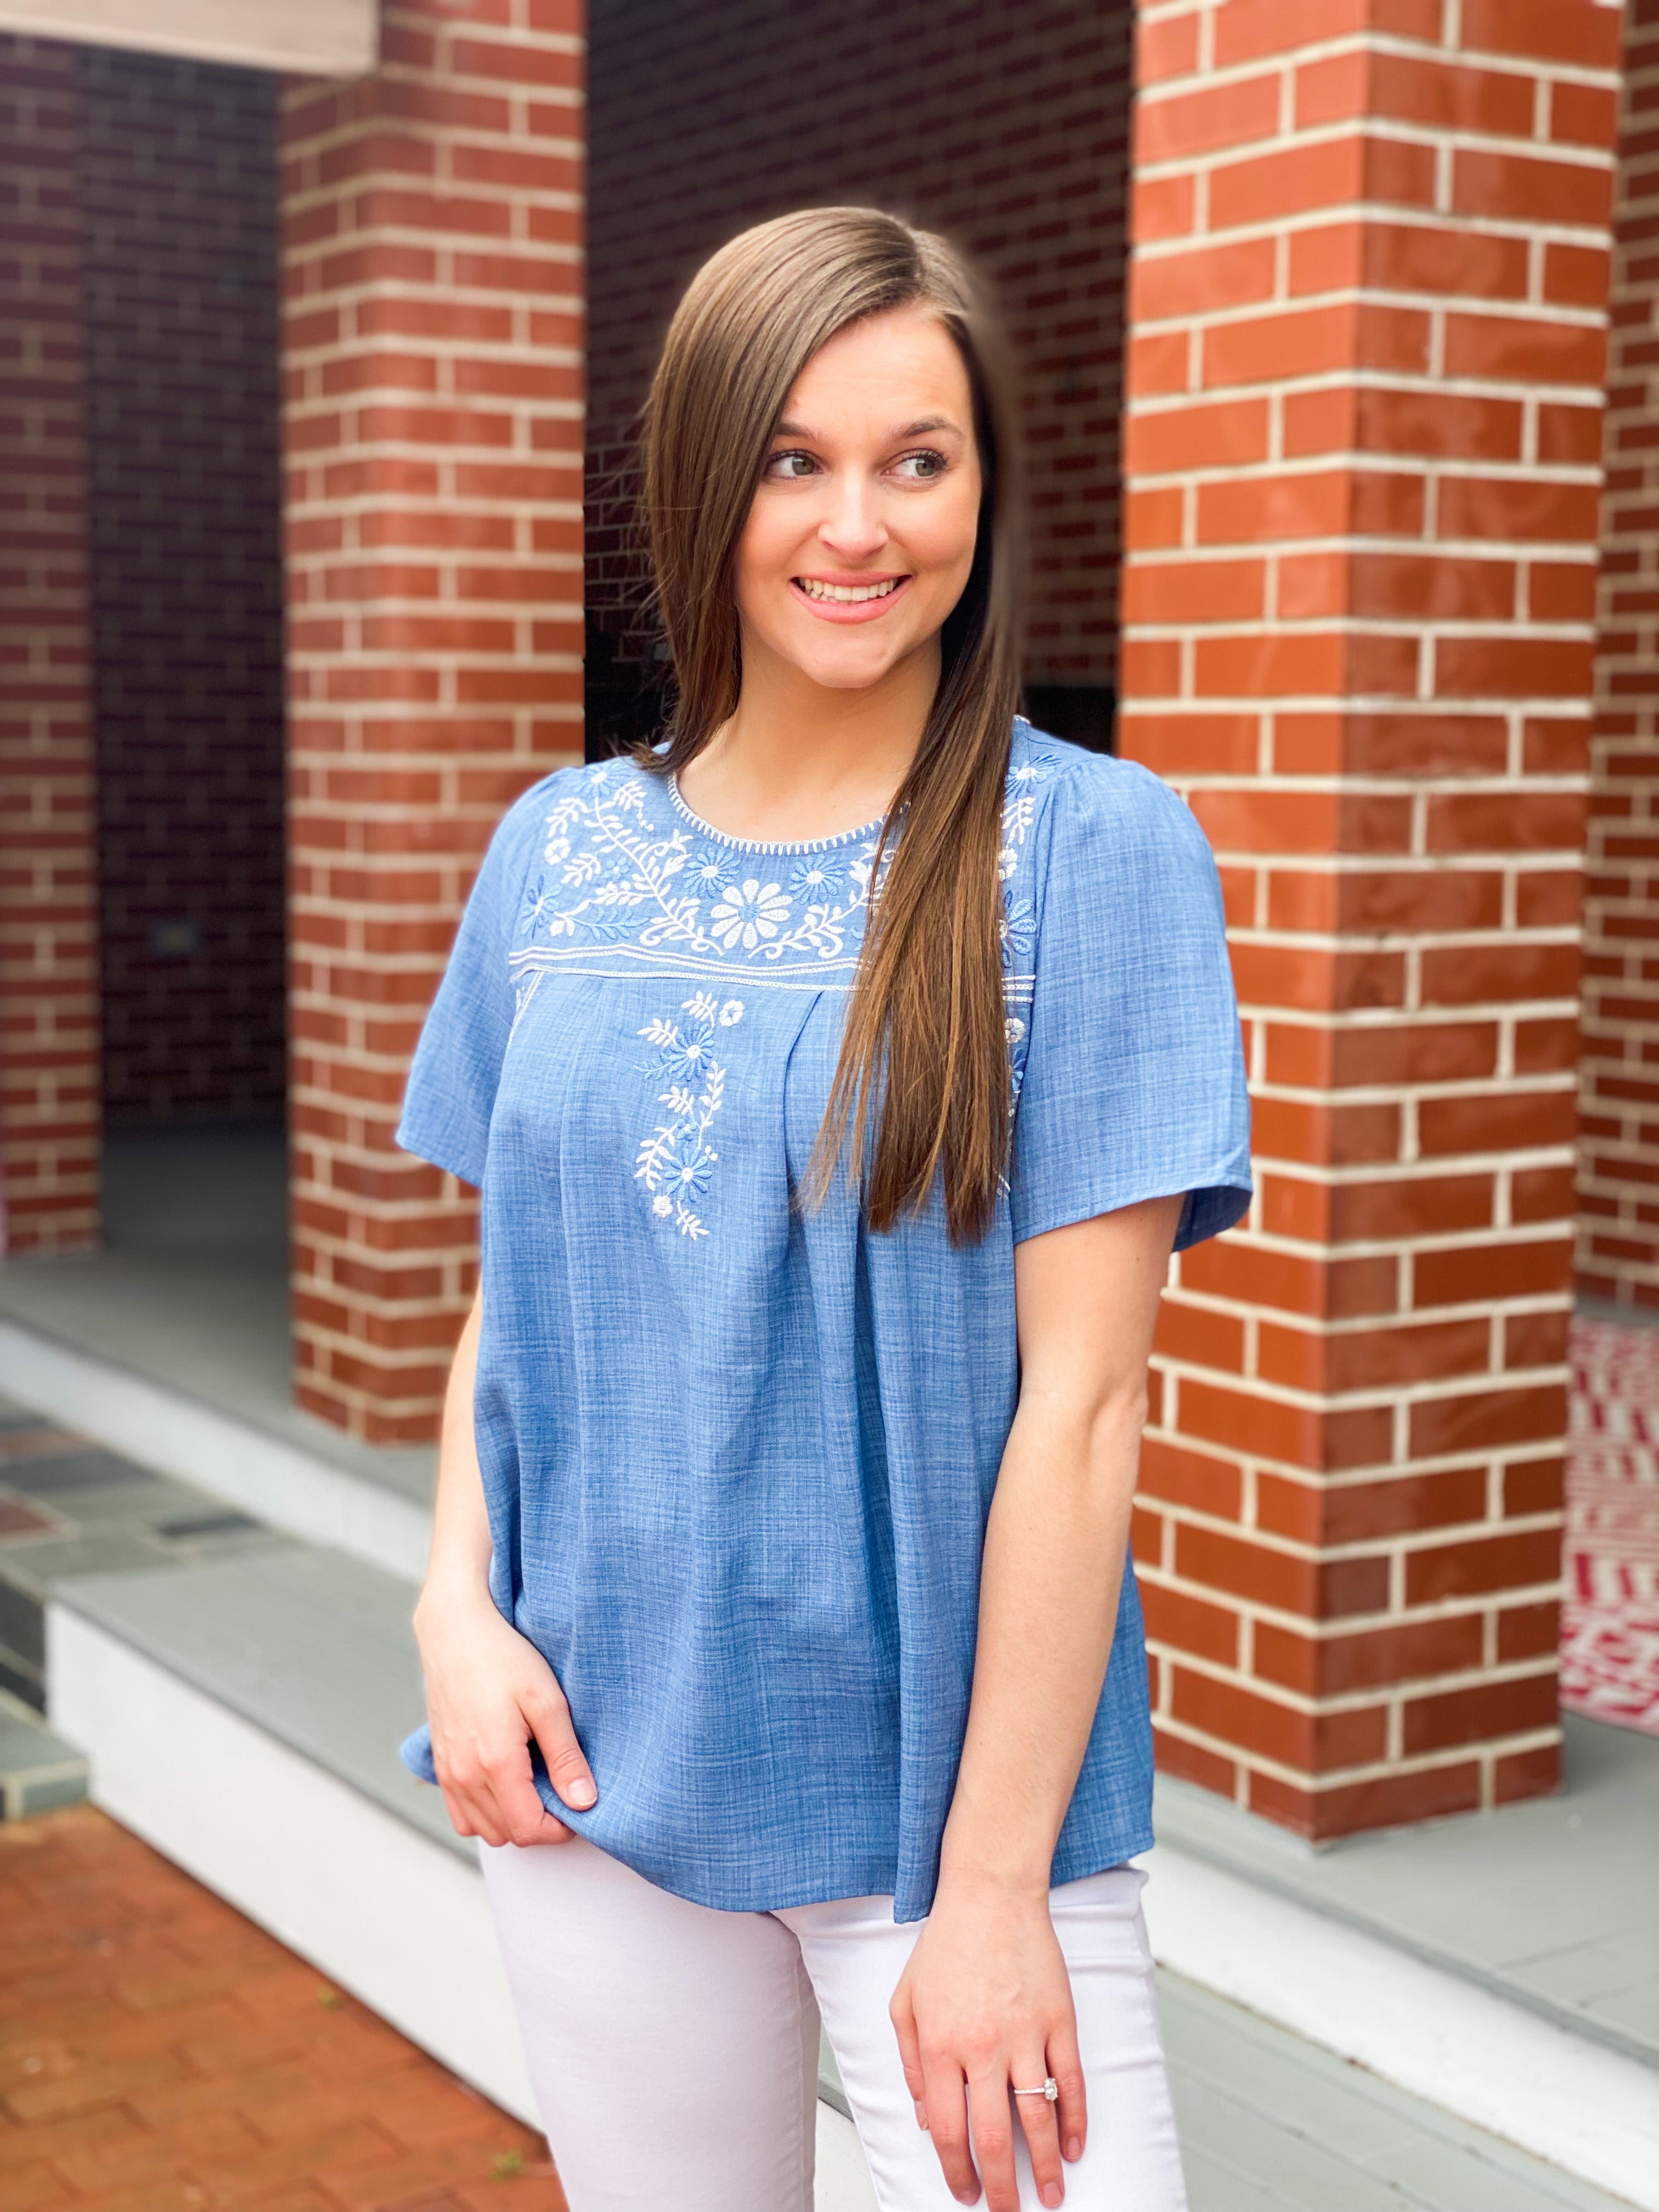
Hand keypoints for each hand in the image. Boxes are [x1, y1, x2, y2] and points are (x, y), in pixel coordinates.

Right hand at [413, 1584, 595, 1846]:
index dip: (560, 1829)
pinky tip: (506, 1783)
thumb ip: (565, 1756)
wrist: (454, 1631)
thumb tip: (584, 1802)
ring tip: (536, 1785)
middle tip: (561, 1790)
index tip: (578, 1805)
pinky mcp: (440, 1764)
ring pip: (482, 1829)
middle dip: (539, 1825)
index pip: (529, 1830)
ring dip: (512, 1821)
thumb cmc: (504, 1658)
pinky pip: (461, 1814)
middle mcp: (465, 1777)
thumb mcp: (547, 1701)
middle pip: (507, 1835)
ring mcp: (448, 1773)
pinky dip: (485, 1813)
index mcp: (496, 1763)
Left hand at [890, 1872, 1084, 2209]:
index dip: (956, 2171)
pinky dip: (1075, 2122)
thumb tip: (926, 2119)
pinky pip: (1072, 2083)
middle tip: (1006, 2210)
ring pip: (1037, 2119)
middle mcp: (981, 2046)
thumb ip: (910, 2063)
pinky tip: (1072, 2147)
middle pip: (991, 2137)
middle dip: (1001, 2187)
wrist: (990, 1893)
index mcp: (939, 2045)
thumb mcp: (905, 2002)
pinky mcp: (1058, 2019)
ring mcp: (1024, 2034)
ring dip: (1043, 2167)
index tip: (965, 2191)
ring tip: (1049, 2196)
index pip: (948, 2130)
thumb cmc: (946, 1944)